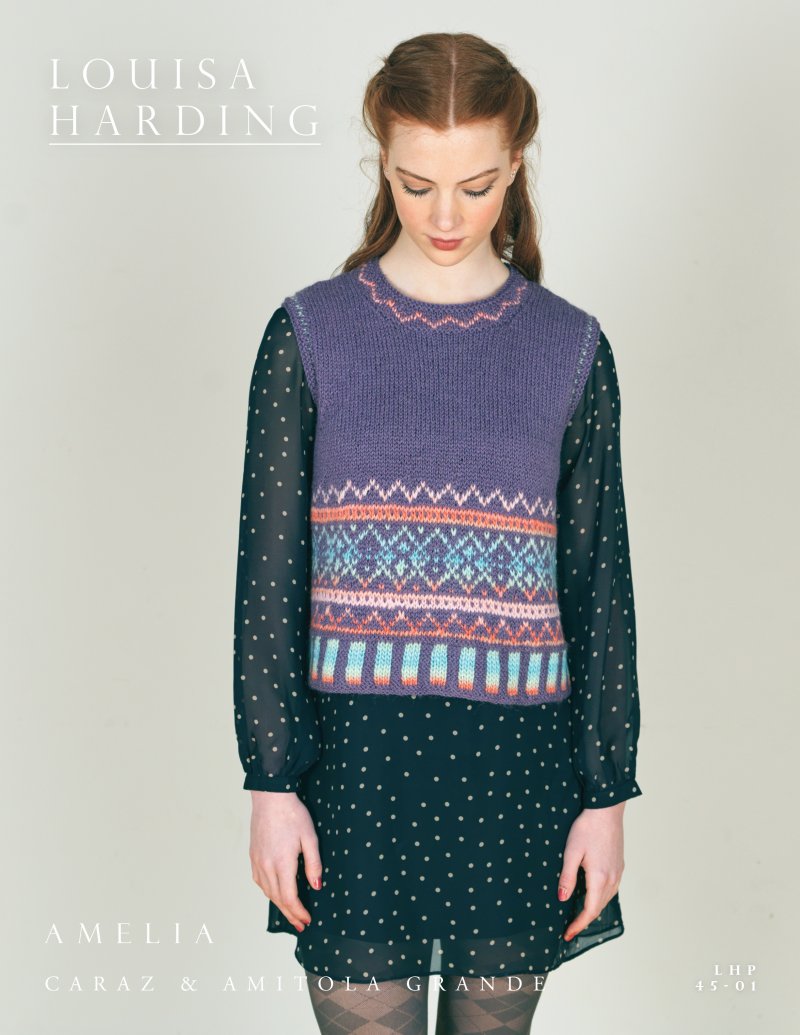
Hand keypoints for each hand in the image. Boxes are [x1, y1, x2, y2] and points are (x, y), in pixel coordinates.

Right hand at [249, 791, 321, 932]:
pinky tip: (276, 893)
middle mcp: (266, 865)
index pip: (289, 897)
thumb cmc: (293, 814)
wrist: (271, 796)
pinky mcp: (253, 855)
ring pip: (267, 891)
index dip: (298, 912)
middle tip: (300, 925)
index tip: (307, 920)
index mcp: (282, 863)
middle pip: (277, 898)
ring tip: (290, 913)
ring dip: (279, 904)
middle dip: (290, 914)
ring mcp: (257, 861)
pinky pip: (260, 881)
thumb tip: (316, 886)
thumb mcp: (310, 837)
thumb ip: (314, 863)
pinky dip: (269, 891)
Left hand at [558, 803, 624, 941]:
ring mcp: (618, 872)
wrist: (606, 810)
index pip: (590, 911)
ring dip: (593, 909)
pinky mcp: (619, 865)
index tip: (568, 934)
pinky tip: (592, 894)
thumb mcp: (571, 852)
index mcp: (600, 878)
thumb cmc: (587, 828)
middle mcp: (612, 879)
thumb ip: (567, 877)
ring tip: (578, 915)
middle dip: (584, 920)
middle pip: (599, 908)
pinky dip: (600, 898)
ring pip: (606, 899)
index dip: (578, 925)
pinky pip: (611, 889)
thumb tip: (562, 899)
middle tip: (570, 928)